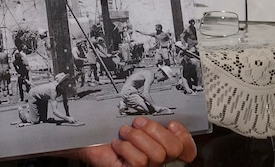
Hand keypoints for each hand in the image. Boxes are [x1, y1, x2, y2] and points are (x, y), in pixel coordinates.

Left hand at [64, 117, 195, 166]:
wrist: (88, 138)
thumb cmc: (109, 129)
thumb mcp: (133, 121)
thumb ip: (151, 119)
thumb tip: (164, 113)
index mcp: (161, 145)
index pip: (186, 148)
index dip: (184, 136)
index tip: (171, 123)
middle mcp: (157, 160)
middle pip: (173, 148)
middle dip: (155, 130)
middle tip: (138, 122)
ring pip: (156, 154)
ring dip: (137, 137)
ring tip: (124, 132)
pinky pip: (139, 161)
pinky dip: (125, 147)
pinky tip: (117, 144)